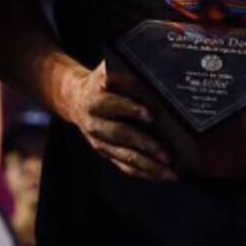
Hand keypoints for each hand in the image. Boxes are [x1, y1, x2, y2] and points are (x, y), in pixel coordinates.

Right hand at [63, 61, 173, 181]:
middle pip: (121, 136)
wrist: (74, 99)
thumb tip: (149, 68)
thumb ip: (121, 72)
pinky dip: (144, 173)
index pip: (112, 105)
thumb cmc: (98, 82)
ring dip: (149, 166)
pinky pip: (125, 167)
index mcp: (94, 100)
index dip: (130, 109)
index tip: (151, 115)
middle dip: (146, 145)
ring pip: (124, 157)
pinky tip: (162, 176)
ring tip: (171, 173)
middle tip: (168, 154)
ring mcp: (99, 142)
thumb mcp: (104, 72)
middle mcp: (94, 124)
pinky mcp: (105, 153)